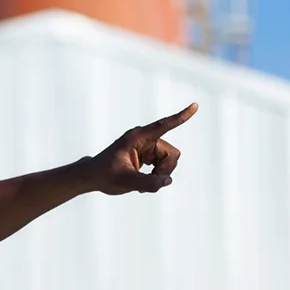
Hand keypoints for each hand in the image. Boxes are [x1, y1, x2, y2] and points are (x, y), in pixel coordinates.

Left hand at [81, 103, 197, 194]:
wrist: (94, 177)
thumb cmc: (104, 175)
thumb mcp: (124, 181)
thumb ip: (146, 183)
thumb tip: (167, 181)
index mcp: (136, 137)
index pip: (162, 126)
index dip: (180, 117)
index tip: (195, 105)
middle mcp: (145, 139)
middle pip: (172, 154)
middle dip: (164, 170)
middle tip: (148, 182)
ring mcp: (148, 147)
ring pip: (170, 161)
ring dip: (160, 175)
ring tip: (141, 184)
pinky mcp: (149, 155)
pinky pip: (165, 166)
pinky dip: (157, 177)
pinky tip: (143, 183)